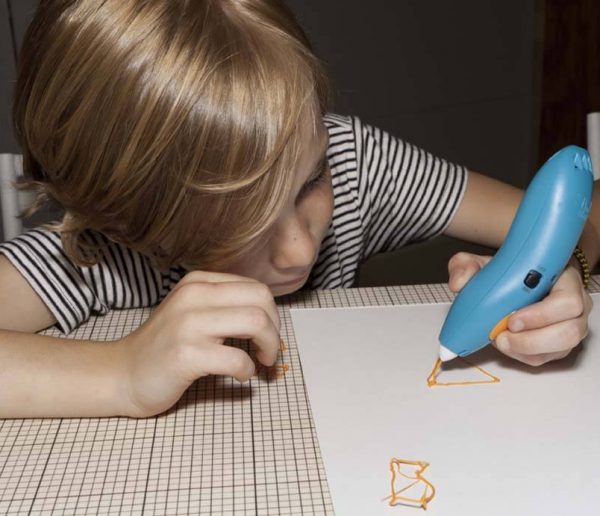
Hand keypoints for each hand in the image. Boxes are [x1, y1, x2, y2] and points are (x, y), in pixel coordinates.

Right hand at [118, 271, 279, 416]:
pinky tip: (240, 376)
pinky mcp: (186, 355)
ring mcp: (188, 324)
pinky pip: (237, 358)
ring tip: (260, 362)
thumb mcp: (191, 311)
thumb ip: (223, 305)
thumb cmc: (163, 346)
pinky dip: (247, 370)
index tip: (268, 335)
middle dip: (275, 329)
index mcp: (198, 282)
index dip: (272, 314)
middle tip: (268, 351)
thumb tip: (269, 317)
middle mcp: (193, 296)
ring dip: (268, 347)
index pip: (255, 288)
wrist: (122, 373)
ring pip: (256, 322)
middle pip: (261, 300)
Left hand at [447, 252, 591, 365]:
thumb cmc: (510, 271)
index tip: (512, 319)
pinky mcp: (557, 344)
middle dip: (533, 339)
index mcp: (564, 280)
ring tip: (500, 340)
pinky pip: (545, 358)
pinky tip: (505, 343)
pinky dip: (522, 355)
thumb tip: (459, 283)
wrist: (516, 279)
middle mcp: (575, 306)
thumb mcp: (484, 262)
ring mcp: (568, 327)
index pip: (568, 300)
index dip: (542, 314)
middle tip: (502, 336)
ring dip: (526, 350)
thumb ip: (466, 266)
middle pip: (570, 331)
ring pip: (559, 349)